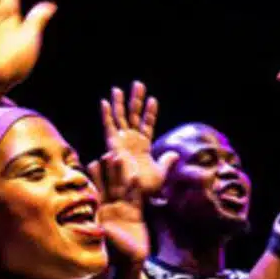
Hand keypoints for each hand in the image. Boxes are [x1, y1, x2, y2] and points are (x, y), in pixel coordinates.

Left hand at [89, 152, 148, 263]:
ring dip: (121, 173)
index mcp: (98, 212)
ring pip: (122, 187)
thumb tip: (83, 227)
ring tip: (120, 157)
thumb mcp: (99, 240)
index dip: (94, 178)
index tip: (91, 163)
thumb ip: (94, 231)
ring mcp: (123, 209)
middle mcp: (110, 207)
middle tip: (107, 153)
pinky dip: (135, 187)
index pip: (96, 191)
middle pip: (109, 185)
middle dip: (109, 170)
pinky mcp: (136, 212)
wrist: (129, 261)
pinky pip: (135, 197)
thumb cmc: (112, 253)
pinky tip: (135, 175)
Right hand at [100, 81, 178, 198]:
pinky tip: (104, 102)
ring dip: (120, 103)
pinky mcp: (111, 144)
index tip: (154, 99)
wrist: (133, 194)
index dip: (150, 112)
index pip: (147, 124)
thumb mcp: (161, 172)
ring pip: (121, 118)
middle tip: (138, 84)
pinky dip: (106, 115)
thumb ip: (167, 161)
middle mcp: (131, 140)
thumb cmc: (145, 187)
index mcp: (143, 145)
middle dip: (136, 100)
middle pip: (134, 115)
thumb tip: (175, 154)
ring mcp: (121, 141)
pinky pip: (108, 127)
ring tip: (119, 88)